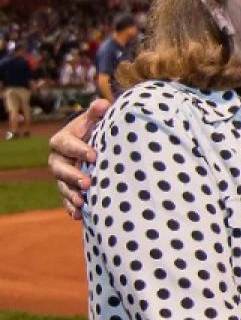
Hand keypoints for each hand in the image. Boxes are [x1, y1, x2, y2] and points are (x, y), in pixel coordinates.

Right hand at [50, 100, 107, 219]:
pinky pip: (66, 200)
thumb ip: (97, 113)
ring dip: (71, 194)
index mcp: (62, 141)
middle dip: (73, 176)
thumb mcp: (94, 121)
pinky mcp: (68, 189)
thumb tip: (103, 103)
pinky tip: (79, 215)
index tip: (94, 156)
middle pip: (60, 169)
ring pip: (62, 186)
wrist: (92, 145)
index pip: (66, 144)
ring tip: (82, 201)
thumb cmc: (94, 130)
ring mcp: (62, 176)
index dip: (78, 149)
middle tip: (88, 183)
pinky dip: (72, 208)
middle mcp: (58, 159)